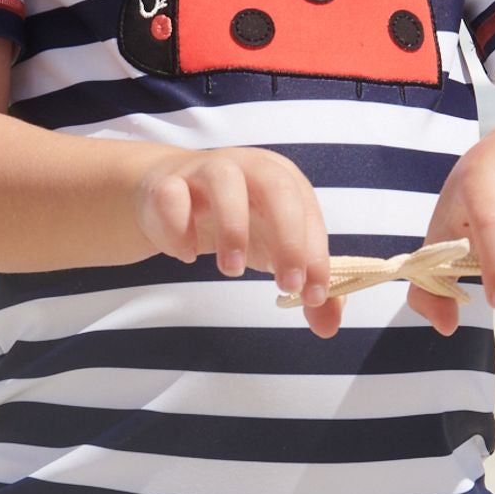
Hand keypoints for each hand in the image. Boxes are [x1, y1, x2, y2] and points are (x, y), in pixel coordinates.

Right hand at [134, 147, 342, 336]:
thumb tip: (327, 325)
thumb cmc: (237, 222)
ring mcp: (205, 171)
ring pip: (223, 182)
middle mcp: (247, 168)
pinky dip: (179, 228)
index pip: (308, 212)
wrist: (171, 199)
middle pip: (276, 187)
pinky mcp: (167, 184)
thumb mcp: (274, 251)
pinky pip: (172, 197)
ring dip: (232, 228)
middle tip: (287, 286)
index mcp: (282, 180)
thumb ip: (304, 285)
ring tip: (232, 270)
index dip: (315, 254)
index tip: (313, 295)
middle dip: (287, 238)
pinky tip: (185, 255)